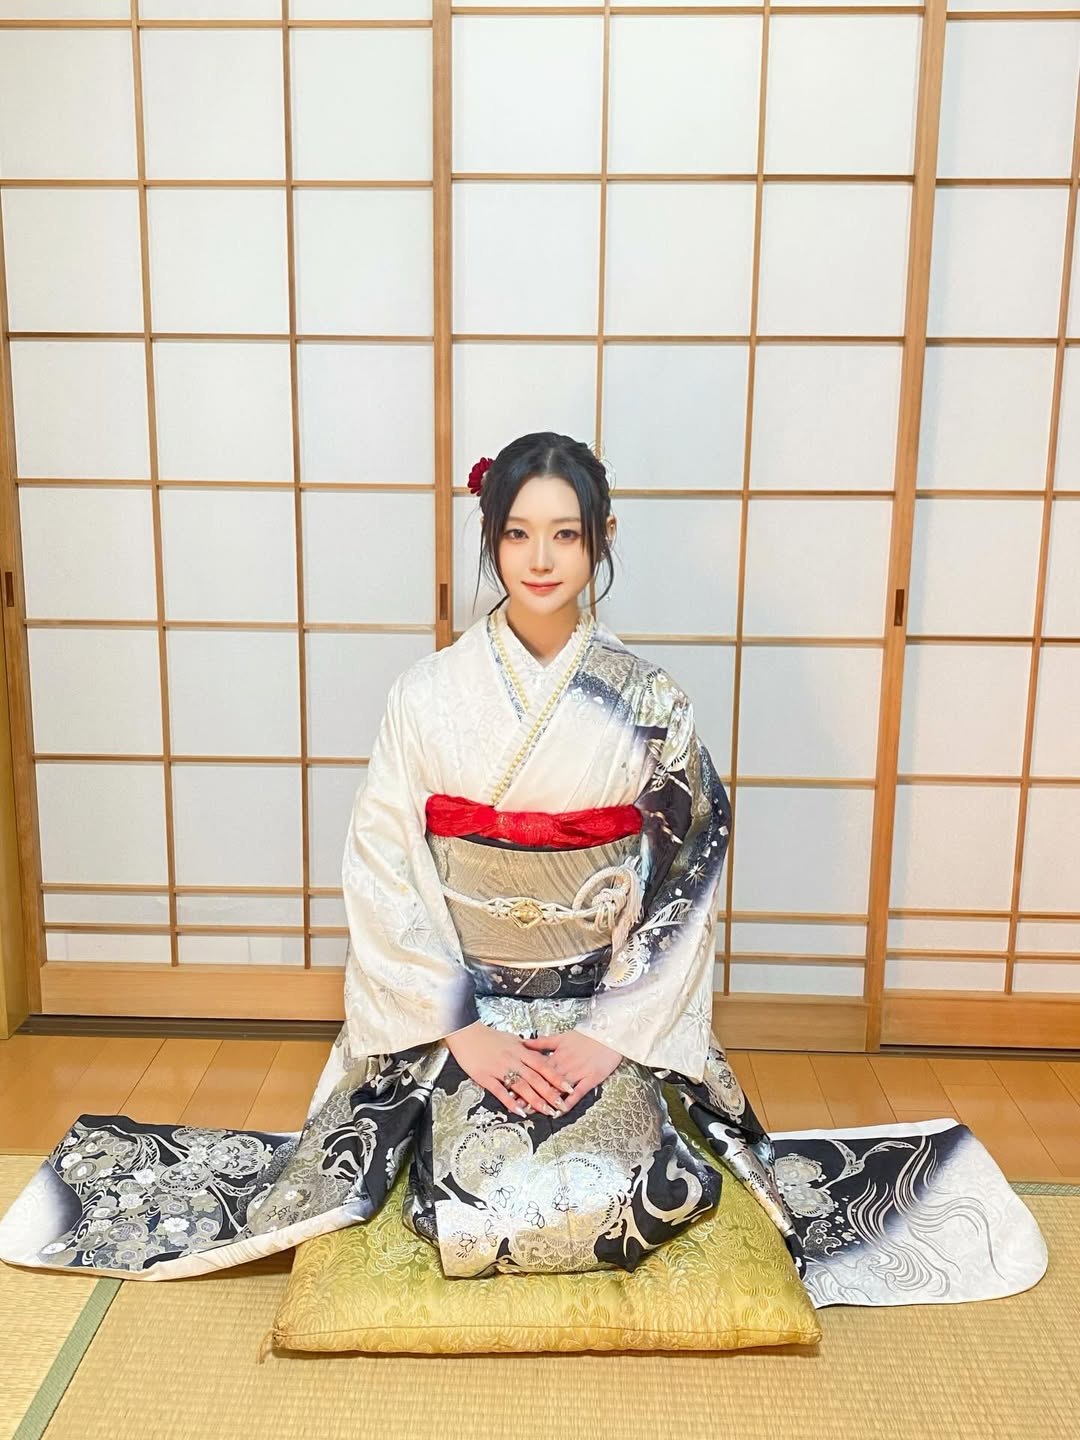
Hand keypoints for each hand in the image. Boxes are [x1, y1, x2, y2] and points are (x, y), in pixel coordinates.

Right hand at [444, 1020, 574, 1117]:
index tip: (568, 1087)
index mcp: (520, 1050)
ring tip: (546, 1111)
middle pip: (535, 1078)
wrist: (466, 1034)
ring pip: (521, 1086)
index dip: (556, 1077)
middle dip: (550, 1093)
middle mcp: (513, 1059)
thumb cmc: (488, 1036)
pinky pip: (501, 1092)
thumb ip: (525, 1048)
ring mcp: (500, 1069)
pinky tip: (520, 1111)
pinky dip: (511, 1102)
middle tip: (561, 1105)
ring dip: (535, 1100)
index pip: (543, 1065)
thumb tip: (539, 1053)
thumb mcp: (511, 1038)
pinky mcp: (486, 1077)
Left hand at [521, 1030, 621, 1113]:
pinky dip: (568, 1102)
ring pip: (557, 1088)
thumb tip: (524, 1043)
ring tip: (531, 1111)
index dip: (523, 1079)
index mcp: (557, 1054)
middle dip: (529, 1093)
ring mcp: (577, 1073)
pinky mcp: (590, 1079)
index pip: (536, 1069)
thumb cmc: (587, 1035)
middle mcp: (565, 1065)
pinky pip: (577, 1093)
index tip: (510, 1087)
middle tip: (515, 1104)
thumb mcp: (562, 1036)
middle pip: (543, 1081)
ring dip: (544, 1100)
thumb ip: (542, 1042)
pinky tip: (559, 1112)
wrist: (610, 1033)